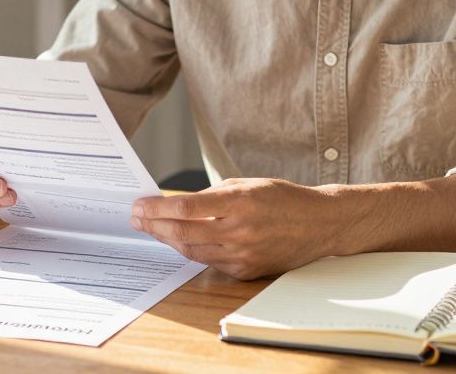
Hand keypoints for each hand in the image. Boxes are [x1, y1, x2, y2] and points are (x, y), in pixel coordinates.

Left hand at [130, 178, 346, 279]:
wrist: (319, 225)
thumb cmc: (283, 199)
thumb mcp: (248, 185)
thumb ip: (213, 195)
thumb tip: (177, 205)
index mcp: (241, 203)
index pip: (187, 207)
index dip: (157, 208)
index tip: (139, 205)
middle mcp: (241, 231)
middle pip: (183, 233)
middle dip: (154, 226)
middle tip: (136, 218)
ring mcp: (243, 255)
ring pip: (192, 251)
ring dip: (167, 240)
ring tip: (151, 229)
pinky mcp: (247, 271)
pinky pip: (210, 261)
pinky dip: (192, 250)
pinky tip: (178, 241)